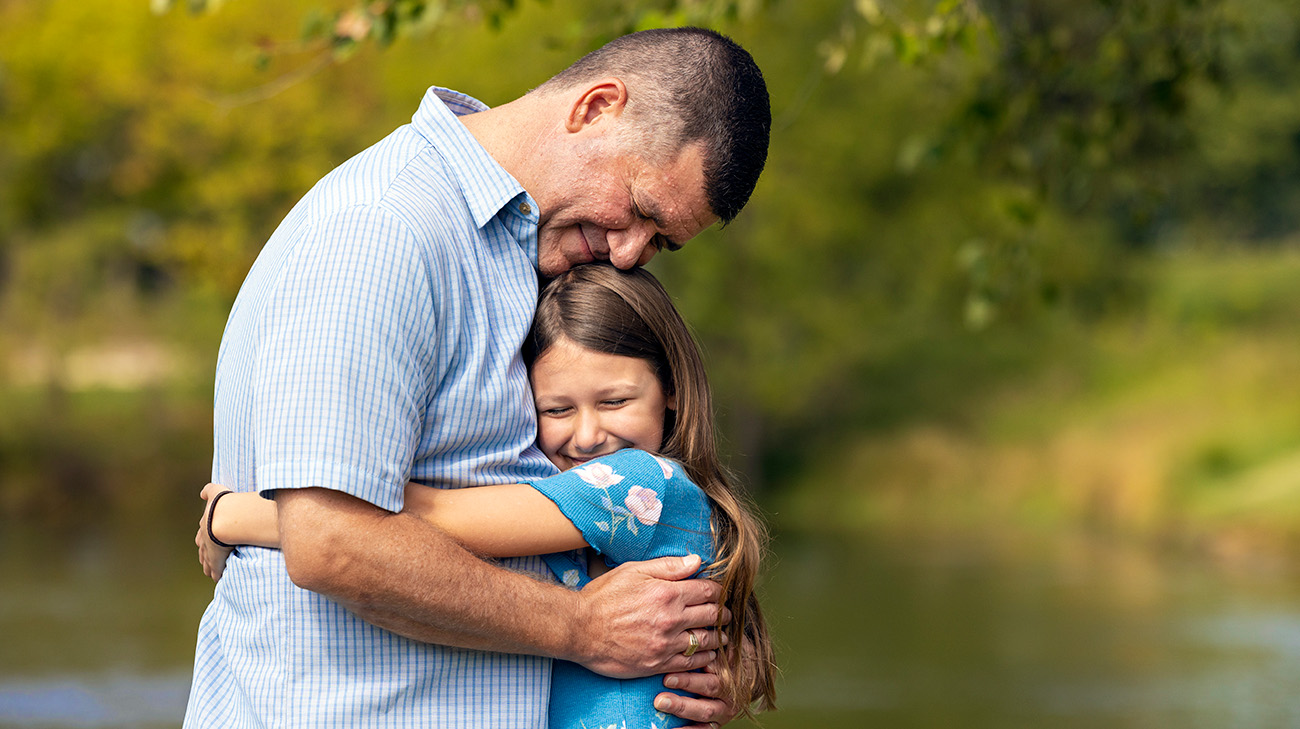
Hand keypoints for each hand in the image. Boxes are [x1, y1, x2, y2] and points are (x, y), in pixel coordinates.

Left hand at [195, 482, 233, 580]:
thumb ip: (208, 491)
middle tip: (206, 561)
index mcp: (203, 526)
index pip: (201, 536)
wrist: (225, 518)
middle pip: (202, 551)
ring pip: (207, 563)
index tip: (205, 544)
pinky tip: (219, 578)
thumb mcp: (215, 492)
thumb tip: (203, 493)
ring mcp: (209, 552)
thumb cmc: (222, 505)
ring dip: (209, 567)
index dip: (203, 541)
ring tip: (211, 572)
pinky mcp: (217, 562)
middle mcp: (204, 541)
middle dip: (204, 555)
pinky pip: (216, 571)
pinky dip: (217, 574)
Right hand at [570, 554, 730, 679]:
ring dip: (718, 637)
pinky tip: (707, 654)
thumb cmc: (604, 597)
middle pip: (713, 616)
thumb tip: (697, 561)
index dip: (719, 591)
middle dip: (723, 613)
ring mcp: (666, 644)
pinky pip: (692, 664)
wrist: (579, 628)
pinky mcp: (658, 664)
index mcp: (667, 593)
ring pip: (707, 641)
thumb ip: (668, 567)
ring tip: (721, 635)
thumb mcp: (634, 571)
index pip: (709, 591)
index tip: (720, 592)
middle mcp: (671, 619)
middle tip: (725, 613)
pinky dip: (705, 659)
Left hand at [658, 633, 759, 727]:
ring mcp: (723, 709)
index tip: (681, 654)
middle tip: (666, 678)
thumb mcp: (725, 643)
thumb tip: (704, 608)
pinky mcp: (715, 724)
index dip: (702, 660)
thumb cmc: (723, 656)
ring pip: (705, 710)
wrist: (741, 683)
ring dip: (683, 706)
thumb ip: (711, 633)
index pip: (719, 663)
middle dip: (688, 682)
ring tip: (661, 702)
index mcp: (733, 667)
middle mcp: (731, 690)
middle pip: (711, 685)